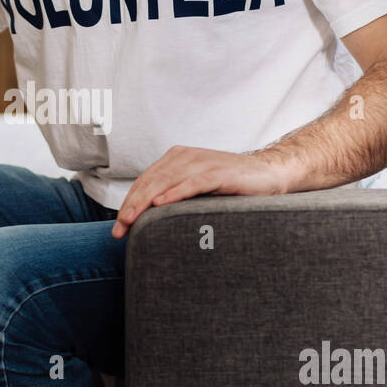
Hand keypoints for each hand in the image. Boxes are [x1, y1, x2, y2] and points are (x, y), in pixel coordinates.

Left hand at [111, 145, 296, 238]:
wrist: (268, 174)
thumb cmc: (231, 185)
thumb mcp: (197, 189)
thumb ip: (176, 195)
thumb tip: (149, 219)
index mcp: (176, 159)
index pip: (145, 182)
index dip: (129, 203)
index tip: (119, 228)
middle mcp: (185, 157)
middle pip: (150, 182)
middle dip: (132, 206)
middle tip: (119, 230)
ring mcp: (201, 162)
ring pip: (165, 182)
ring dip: (146, 202)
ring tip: (131, 219)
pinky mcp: (218, 171)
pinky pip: (192, 182)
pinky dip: (175, 193)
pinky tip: (161, 204)